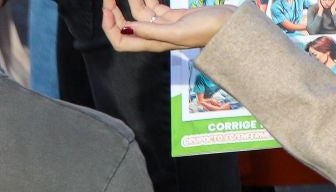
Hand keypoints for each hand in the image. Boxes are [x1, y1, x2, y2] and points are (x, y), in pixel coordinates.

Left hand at [101, 0, 233, 51]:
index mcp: (152, 43)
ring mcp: (162, 25)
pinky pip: (152, 5)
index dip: (110, 27)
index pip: (121, 41)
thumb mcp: (177, 32)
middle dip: (114, 11)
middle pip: (125, 25)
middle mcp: (153, 36)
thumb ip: (152, 32)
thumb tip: (128, 27)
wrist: (228, 25)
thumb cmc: (206, 30)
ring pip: (138, 11)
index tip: (107, 8)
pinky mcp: (171, 16)